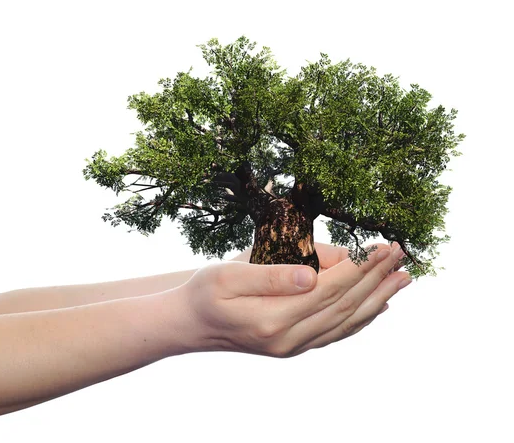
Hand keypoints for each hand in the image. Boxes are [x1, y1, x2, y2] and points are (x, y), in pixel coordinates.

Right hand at [181, 243, 409, 357]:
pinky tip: (379, 306)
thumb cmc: (205, 292)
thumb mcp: (228, 275)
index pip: (330, 289)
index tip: (383, 246)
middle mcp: (289, 340)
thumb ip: (271, 276)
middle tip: (403, 253)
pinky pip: (336, 333)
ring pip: (346, 322)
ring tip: (403, 278)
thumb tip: (314, 276)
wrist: (190, 324)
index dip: (361, 267)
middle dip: (377, 278)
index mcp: (273, 319)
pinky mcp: (294, 347)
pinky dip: (361, 318)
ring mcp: (293, 347)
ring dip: (378, 298)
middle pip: (345, 306)